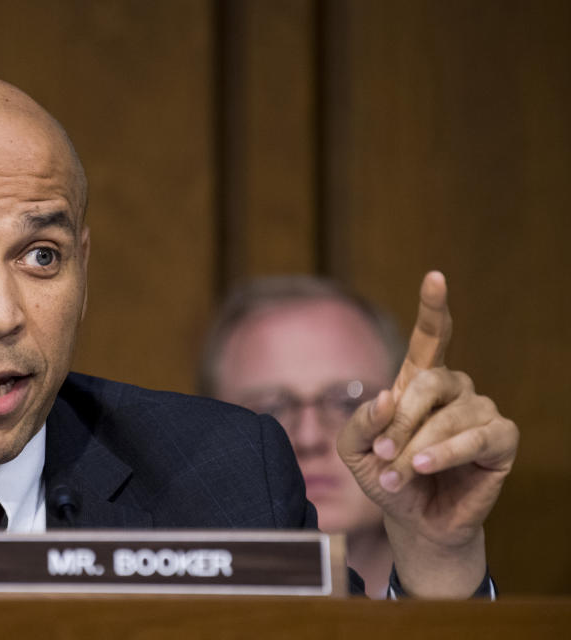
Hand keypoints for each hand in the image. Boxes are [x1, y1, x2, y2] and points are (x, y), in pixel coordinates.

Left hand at [337, 271, 518, 596]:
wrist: (411, 519)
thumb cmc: (383, 474)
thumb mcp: (353, 450)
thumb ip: (359, 421)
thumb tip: (385, 395)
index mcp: (418, 381)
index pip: (430, 336)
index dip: (433, 307)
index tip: (435, 277)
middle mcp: (453, 389)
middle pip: (430, 380)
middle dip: (402, 419)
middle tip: (383, 453)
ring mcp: (480, 411)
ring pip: (451, 414)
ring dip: (418, 447)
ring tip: (397, 473)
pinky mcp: (500, 440)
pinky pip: (479, 437)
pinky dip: (448, 452)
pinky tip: (426, 467)